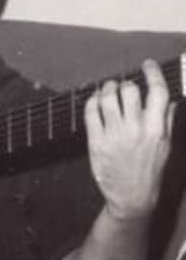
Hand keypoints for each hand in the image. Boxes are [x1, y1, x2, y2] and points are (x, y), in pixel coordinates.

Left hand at [84, 59, 176, 221]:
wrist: (131, 195)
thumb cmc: (150, 169)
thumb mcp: (165, 145)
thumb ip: (166, 119)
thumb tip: (168, 98)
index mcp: (156, 128)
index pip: (158, 91)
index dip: (152, 73)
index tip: (147, 65)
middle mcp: (135, 129)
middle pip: (130, 90)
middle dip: (126, 83)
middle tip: (124, 85)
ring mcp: (114, 135)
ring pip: (108, 98)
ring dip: (107, 88)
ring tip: (109, 89)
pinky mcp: (96, 142)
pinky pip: (91, 113)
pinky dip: (92, 101)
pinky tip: (96, 100)